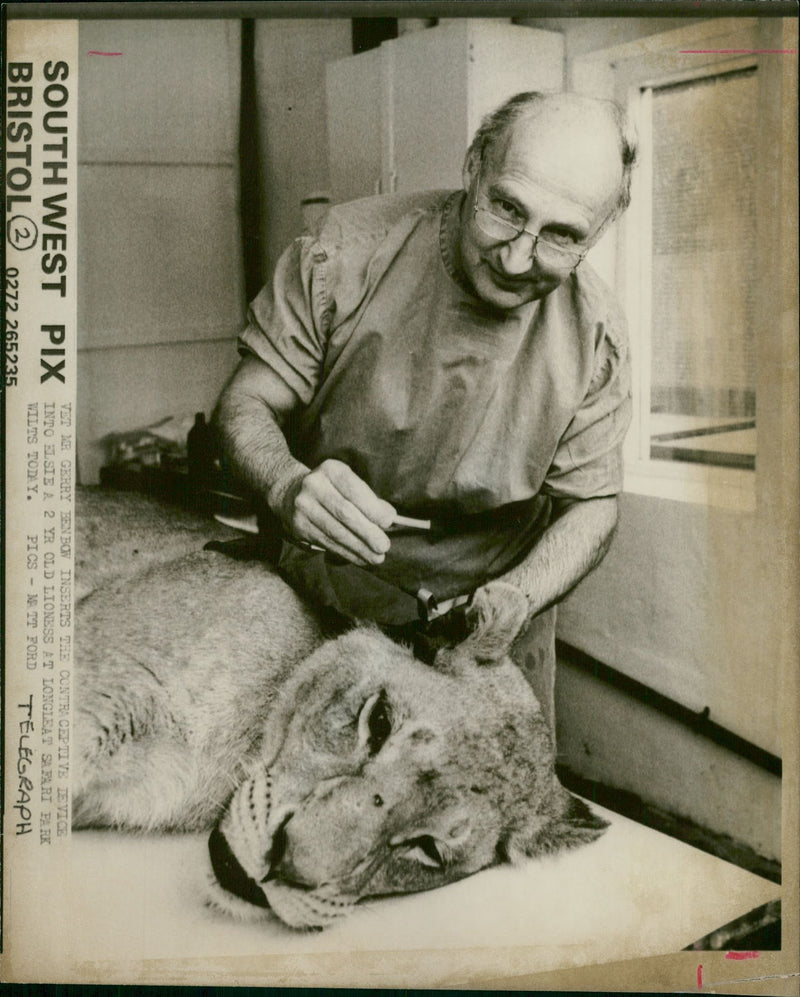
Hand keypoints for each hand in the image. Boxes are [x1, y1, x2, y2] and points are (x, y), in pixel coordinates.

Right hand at [280, 459, 395, 566]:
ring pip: (336, 532)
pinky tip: (361, 558)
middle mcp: (314, 485)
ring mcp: (303, 506)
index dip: (372, 507)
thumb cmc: (331, 488)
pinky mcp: (299, 526)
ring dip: (359, 548)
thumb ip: (368, 498)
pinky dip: (347, 552)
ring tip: (377, 558)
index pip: (354, 490)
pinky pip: (327, 542)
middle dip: (367, 532)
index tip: (389, 522)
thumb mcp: (347, 483)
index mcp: (331, 469)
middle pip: (345, 513)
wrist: (290, 491)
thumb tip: (389, 518)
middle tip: (384, 546)